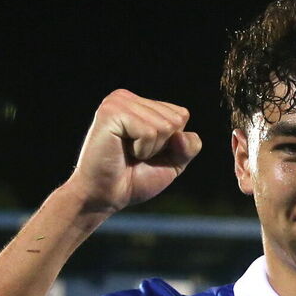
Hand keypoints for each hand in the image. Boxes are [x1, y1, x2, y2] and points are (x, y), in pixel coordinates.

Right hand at [64, 89, 202, 214]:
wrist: (105, 197)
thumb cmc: (134, 180)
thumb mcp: (173, 163)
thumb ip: (189, 147)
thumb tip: (181, 135)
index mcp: (140, 103)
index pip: (181, 115)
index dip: (172, 143)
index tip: (147, 152)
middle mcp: (127, 97)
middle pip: (176, 119)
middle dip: (162, 145)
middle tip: (135, 155)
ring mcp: (117, 102)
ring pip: (164, 125)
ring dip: (151, 149)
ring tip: (128, 154)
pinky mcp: (111, 113)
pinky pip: (149, 132)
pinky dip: (142, 149)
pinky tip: (122, 152)